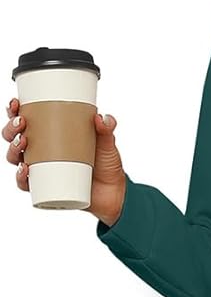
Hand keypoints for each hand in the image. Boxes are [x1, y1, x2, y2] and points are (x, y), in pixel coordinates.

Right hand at [4, 96, 125, 225]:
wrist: (113, 192)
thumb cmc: (106, 163)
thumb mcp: (107, 142)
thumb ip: (106, 128)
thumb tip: (102, 118)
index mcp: (49, 134)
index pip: (25, 119)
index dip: (14, 111)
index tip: (16, 104)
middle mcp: (41, 151)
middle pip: (14, 137)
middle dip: (11, 129)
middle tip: (22, 123)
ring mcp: (41, 170)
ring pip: (15, 158)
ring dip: (12, 149)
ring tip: (23, 142)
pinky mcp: (45, 187)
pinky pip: (25, 184)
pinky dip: (21, 178)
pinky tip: (24, 169)